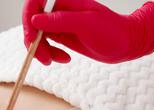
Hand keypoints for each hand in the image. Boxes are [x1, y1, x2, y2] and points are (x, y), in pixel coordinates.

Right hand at [22, 0, 153, 64]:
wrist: (126, 44)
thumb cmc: (112, 30)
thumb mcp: (86, 24)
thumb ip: (60, 20)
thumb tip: (35, 20)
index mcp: (64, 0)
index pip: (35, 3)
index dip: (28, 19)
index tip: (31, 38)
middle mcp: (59, 9)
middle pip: (32, 22)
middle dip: (34, 42)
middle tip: (43, 58)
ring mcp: (59, 23)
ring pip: (37, 36)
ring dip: (42, 51)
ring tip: (55, 60)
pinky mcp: (62, 36)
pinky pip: (46, 45)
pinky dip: (50, 54)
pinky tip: (64, 59)